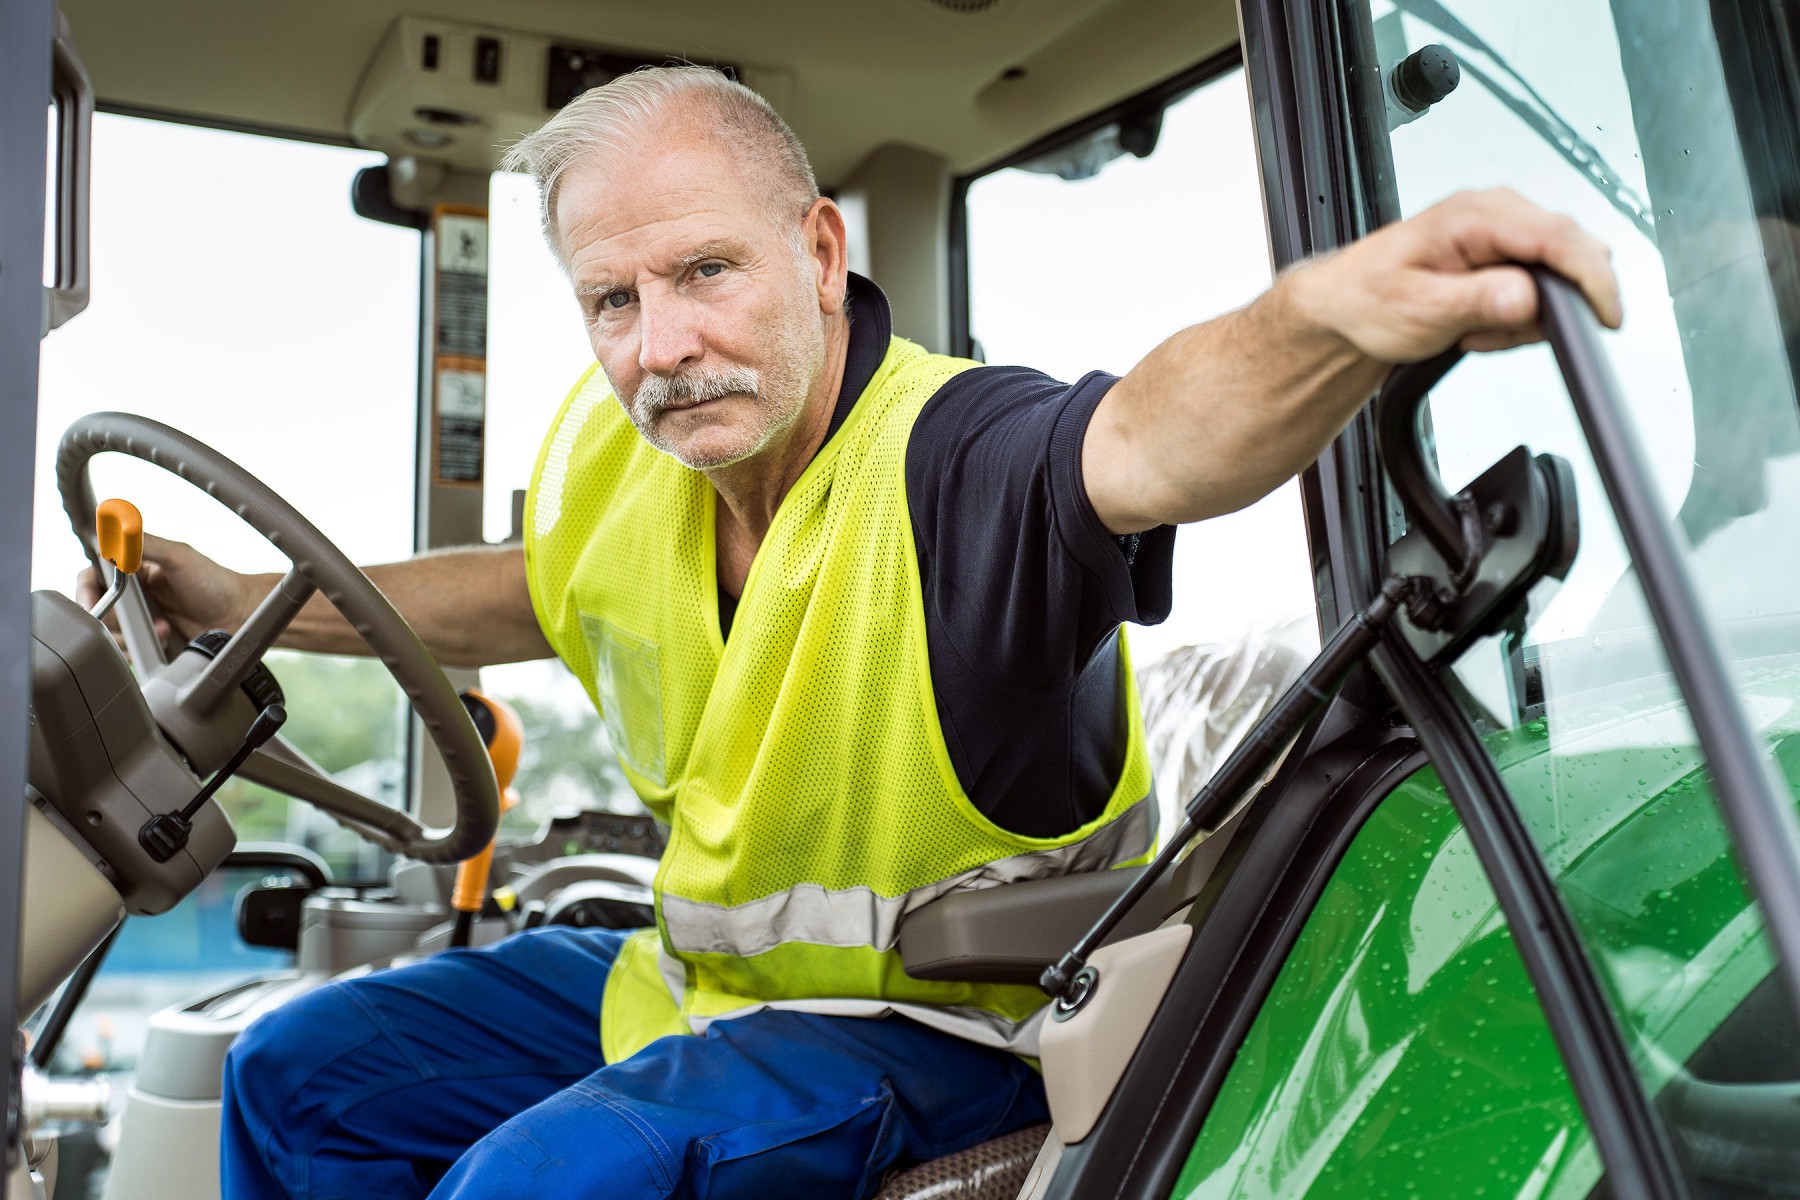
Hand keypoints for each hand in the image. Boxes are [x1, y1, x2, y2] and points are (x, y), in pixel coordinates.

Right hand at [74, 534, 254, 648]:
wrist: (240, 615)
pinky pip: (128, 648)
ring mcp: (140, 618)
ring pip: (110, 631)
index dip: (86, 591)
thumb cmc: (216, 582)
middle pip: (96, 608)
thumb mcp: (180, 557)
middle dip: (108, 618)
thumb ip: (146, 543)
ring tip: (162, 627)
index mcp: (134, 567)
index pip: (92, 576)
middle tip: (128, 621)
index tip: (93, 603)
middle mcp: (133, 593)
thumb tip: (114, 531)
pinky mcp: (149, 639)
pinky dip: (140, 647)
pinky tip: (163, 637)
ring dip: (129, 633)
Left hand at [1291, 188, 1623, 362]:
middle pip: (1569, 253)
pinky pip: (1540, 282)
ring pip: (1558, 273)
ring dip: (1526, 316)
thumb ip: (1479, 301)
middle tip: (1492, 334)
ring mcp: (1502, 227)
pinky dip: (1517, 313)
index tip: (1608, 317)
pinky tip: (1478, 323)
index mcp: (1474, 215)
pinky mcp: (1504, 249)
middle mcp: (1495, 211)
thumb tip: (1528, 297)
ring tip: (1472, 329)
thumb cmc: (1369, 300)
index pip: (1559, 238)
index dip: (1593, 279)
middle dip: (1548, 307)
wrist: (1347, 305)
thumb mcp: (1422, 310)